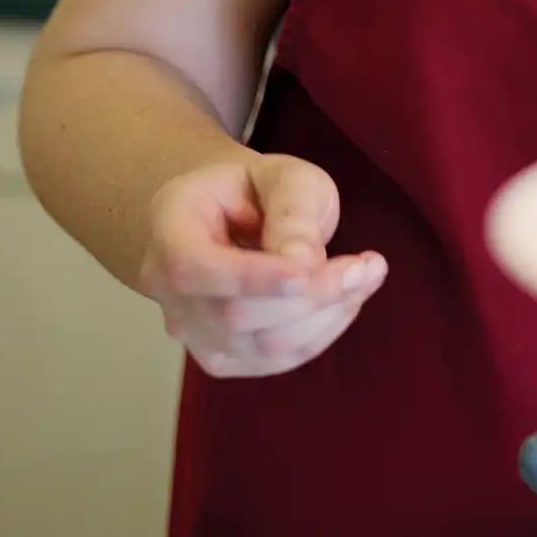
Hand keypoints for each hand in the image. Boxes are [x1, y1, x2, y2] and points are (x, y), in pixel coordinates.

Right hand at [139, 150, 385, 379]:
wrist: (230, 216)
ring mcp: (193, 333)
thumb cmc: (254, 189)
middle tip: (369, 264)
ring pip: (263, 346)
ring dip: (327, 315)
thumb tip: (304, 265)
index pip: (196, 269)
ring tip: (368, 274)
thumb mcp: (280, 175)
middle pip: (236, 315)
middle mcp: (168, 293)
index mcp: (169, 231)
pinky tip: (347, 299)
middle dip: (311, 295)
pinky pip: (277, 360)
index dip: (252, 278)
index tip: (311, 271)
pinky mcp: (226, 359)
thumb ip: (291, 210)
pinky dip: (323, 333)